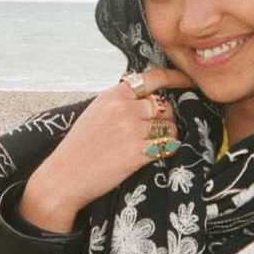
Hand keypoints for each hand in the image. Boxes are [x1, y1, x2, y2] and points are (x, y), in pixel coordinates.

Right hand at [20, 66, 193, 231]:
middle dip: (165, 119)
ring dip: (167, 136)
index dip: (175, 78)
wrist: (65, 175)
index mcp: (114, 94)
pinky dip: (166, 149)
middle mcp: (124, 108)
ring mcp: (132, 130)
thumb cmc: (79, 146)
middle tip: (153, 131)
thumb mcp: (96, 111)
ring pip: (170, 127)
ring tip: (149, 144)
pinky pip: (168, 145)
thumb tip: (151, 99)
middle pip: (166, 106)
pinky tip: (153, 154)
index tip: (189, 81)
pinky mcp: (138, 152)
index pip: (153, 78)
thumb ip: (121, 101)